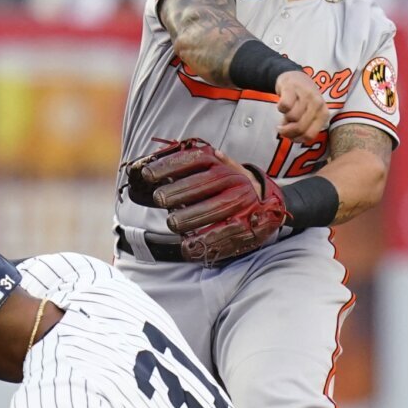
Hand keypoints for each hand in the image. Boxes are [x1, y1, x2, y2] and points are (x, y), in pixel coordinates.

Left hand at [123, 138, 289, 264]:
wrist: (266, 201)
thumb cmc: (224, 185)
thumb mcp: (208, 169)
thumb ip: (180, 170)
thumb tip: (140, 169)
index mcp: (220, 163)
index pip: (193, 159)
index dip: (169, 165)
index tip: (146, 173)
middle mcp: (233, 179)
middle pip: (204, 183)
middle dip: (178, 191)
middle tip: (159, 198)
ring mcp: (243, 203)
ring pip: (216, 208)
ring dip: (191, 217)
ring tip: (172, 223)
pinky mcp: (248, 225)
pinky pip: (226, 233)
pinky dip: (205, 241)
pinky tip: (187, 248)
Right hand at [274, 70, 327, 141]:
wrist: (295, 77)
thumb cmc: (303, 101)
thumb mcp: (310, 114)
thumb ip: (306, 128)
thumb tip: (294, 139)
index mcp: (323, 114)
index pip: (309, 135)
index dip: (296, 139)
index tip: (290, 136)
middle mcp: (317, 104)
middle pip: (299, 128)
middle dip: (287, 131)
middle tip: (281, 128)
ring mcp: (306, 95)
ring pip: (292, 117)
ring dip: (284, 118)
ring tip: (285, 114)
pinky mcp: (293, 89)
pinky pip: (284, 106)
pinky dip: (280, 108)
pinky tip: (282, 105)